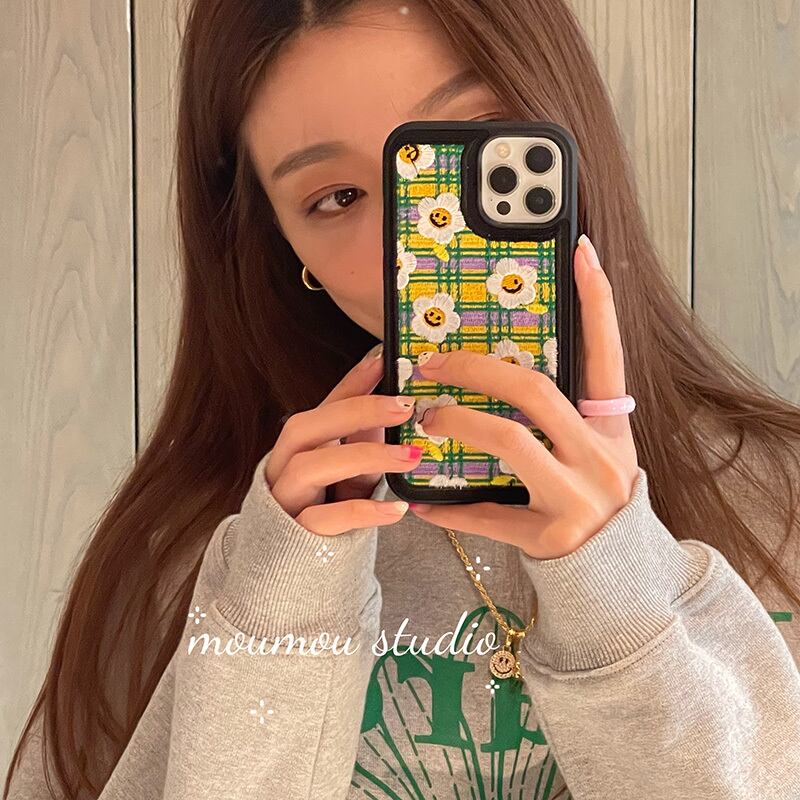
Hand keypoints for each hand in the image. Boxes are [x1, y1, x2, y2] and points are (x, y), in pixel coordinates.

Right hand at [264, 343, 422, 534]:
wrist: (294, 573)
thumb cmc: (327, 513)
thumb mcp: (350, 476)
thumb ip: (365, 443)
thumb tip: (398, 409)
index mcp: (299, 448)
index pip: (324, 406)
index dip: (352, 382)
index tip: (384, 361)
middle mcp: (284, 468)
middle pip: (305, 427)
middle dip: (355, 411)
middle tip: (404, 406)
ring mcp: (285, 502)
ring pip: (310, 468)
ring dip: (363, 457)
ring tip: (409, 456)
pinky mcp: (295, 538)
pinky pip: (323, 520)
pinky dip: (362, 512)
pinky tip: (396, 509)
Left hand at [409, 234, 639, 559]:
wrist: (616, 575)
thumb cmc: (590, 497)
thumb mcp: (590, 450)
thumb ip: (558, 414)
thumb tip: (499, 373)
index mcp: (610, 426)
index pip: (606, 353)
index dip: (598, 302)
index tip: (582, 251)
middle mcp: (601, 455)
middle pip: (535, 391)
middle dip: (477, 370)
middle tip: (432, 364)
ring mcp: (580, 497)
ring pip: (509, 442)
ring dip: (458, 425)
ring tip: (427, 420)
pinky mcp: (552, 536)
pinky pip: (489, 515)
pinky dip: (451, 510)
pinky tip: (422, 505)